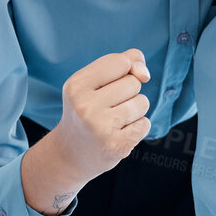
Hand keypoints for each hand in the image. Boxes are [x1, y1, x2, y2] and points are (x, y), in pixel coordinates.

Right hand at [22, 49, 151, 215]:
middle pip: (133, 82)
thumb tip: (144, 73)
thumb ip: (122, 62)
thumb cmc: (88, 109)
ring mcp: (101, 127)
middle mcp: (85, 106)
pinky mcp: (117, 146)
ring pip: (142, 102)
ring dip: (135, 110)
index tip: (110, 83)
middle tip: (107, 107)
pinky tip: (119, 133)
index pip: (121, 62)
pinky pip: (145, 124)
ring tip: (114, 120)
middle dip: (128, 92)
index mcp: (76, 86)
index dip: (124, 70)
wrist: (71, 153)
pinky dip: (137, 127)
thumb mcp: (93, 81)